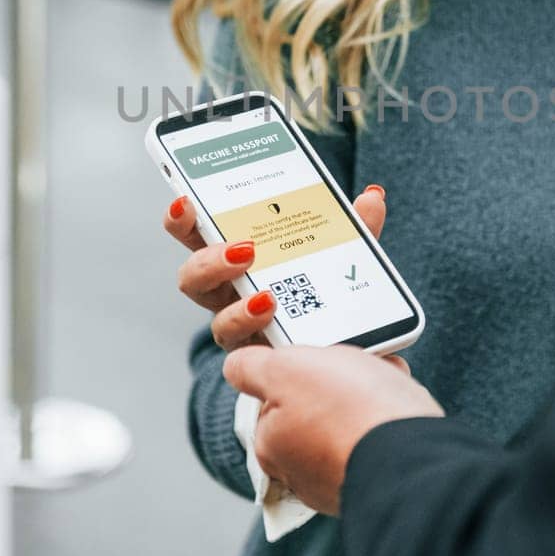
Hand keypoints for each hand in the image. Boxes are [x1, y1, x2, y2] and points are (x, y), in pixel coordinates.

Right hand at [163, 185, 387, 350]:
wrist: (344, 353)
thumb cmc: (324, 288)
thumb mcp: (341, 253)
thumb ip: (354, 228)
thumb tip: (372, 196)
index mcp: (237, 258)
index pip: (197, 235)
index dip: (182, 220)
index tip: (185, 201)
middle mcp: (229, 294)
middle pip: (193, 279)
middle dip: (209, 262)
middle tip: (243, 250)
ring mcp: (241, 328)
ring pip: (216, 323)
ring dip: (238, 309)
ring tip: (267, 298)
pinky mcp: (258, 359)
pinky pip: (246, 354)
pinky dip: (263, 336)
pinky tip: (281, 325)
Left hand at [222, 344, 443, 513]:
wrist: (415, 457)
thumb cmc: (349, 411)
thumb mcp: (285, 370)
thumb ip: (251, 366)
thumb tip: (236, 366)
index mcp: (271, 444)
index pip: (276, 394)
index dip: (300, 366)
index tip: (321, 356)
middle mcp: (300, 471)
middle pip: (316, 405)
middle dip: (339, 380)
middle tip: (358, 364)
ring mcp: (341, 477)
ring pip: (351, 417)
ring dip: (368, 392)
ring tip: (385, 379)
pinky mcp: (379, 479)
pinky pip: (378, 434)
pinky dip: (388, 414)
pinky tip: (400, 402)